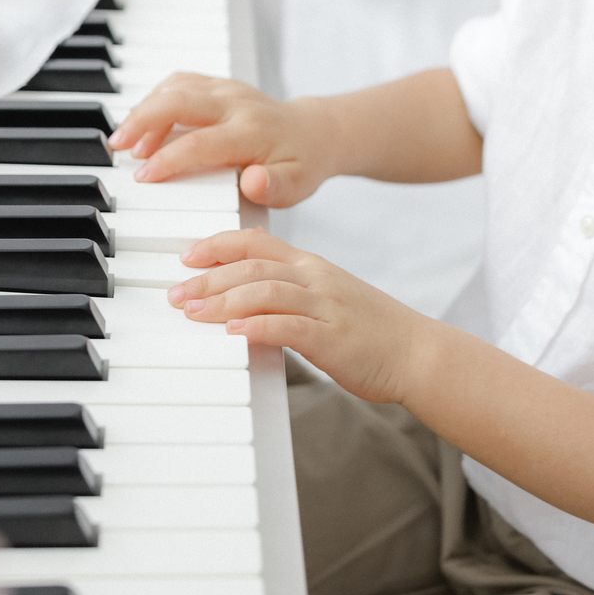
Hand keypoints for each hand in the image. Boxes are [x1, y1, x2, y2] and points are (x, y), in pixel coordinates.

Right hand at [109, 76, 335, 205]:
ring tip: (124, 139)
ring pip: (175, 86)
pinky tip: (143, 121)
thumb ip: (275, 187)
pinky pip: (179, 81)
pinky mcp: (217, 84)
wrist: (314, 132)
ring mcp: (226, 89)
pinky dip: (154, 98)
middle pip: (179, 101)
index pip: (201, 142)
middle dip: (142, 121)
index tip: (144, 176)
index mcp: (252, 131)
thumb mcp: (297, 185)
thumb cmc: (301, 163)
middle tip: (117, 147)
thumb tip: (253, 181)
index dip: (168, 159)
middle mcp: (236, 104)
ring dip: (144, 109)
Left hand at [168, 228, 435, 404]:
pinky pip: (288, 326)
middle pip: (252, 265)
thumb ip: (291, 296)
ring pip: (265, 290)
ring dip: (222, 301)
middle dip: (207, 278)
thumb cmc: (372, 332)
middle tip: (176, 292)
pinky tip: (234, 332)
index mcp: (313, 267)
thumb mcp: (328, 301)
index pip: (258, 242)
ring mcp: (325, 307)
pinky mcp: (332, 338)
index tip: (188, 256)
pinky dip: (258, 326)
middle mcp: (316, 279)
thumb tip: (246, 302)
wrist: (418, 353)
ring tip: (192, 312)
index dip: (218, 245)